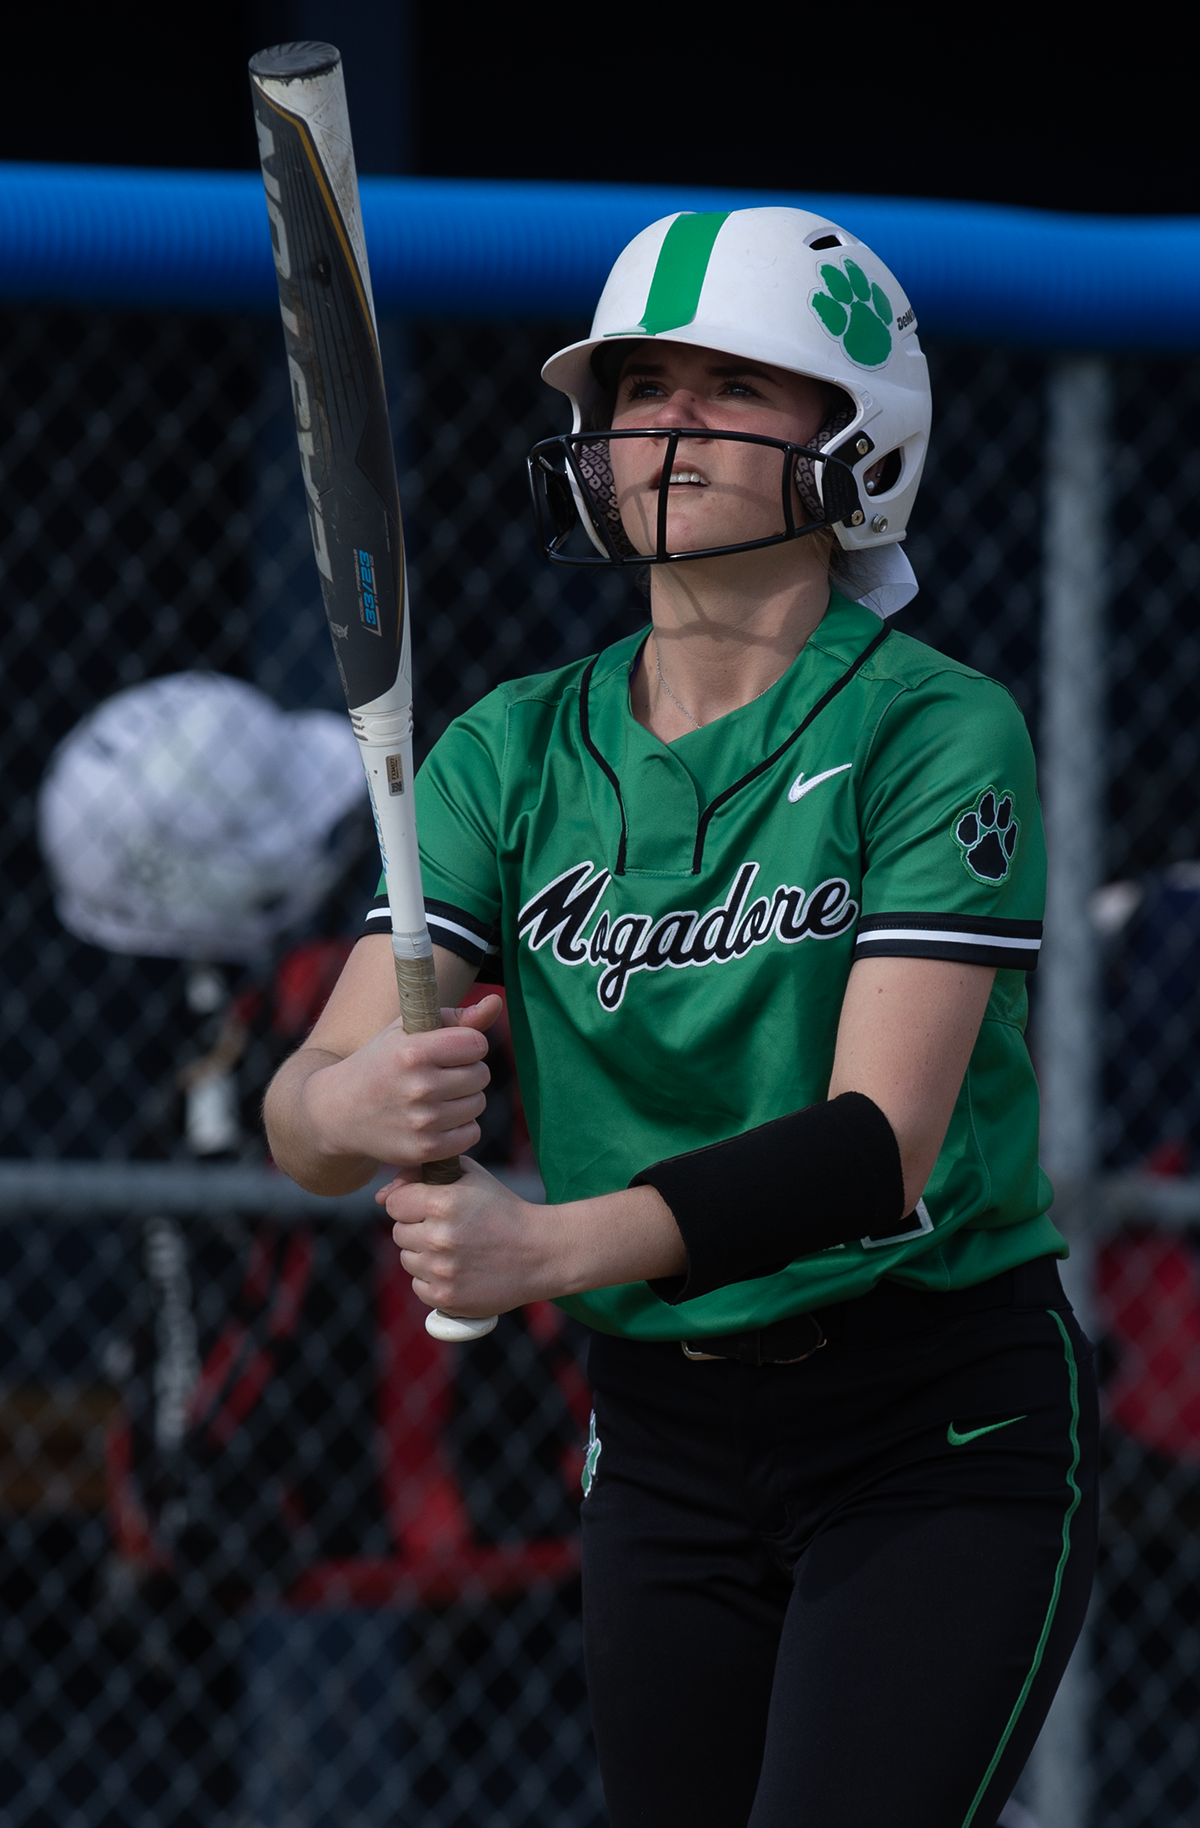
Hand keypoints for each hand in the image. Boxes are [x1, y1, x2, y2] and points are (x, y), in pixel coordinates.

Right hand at [301, 994, 503, 1170]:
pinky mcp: (424, 1149)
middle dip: (466, 1072)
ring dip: (464, 1100)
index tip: (449, 1050)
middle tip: (440, 1074)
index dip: (466, 1045)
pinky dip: (460, 1127)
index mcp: (414, 1052)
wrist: (338, 1111)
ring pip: (478, 1104)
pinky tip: (438, 1119)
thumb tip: (495, 1003)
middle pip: (481, 1075)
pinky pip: (471, 1134)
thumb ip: (457, 1017)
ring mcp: (422, 1121)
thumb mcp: (407, 1031)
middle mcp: (419, 1087)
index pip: (476, 1044)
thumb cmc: (381, 1062)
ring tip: (437, 1096)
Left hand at [380, 1157, 567, 1316]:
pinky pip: (419, 1286)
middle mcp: (438, 1237)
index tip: (430, 1206)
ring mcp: (441, 1270)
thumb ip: (423, 1174)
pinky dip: (433, 1280)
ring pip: (407, 1260)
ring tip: (456, 1250)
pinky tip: (458, 1270)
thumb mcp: (471, 1177)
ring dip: (424, 1255)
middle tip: (449, 1229)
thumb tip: (381, 1195)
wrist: (540, 1253)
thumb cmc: (503, 1209)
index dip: (411, 1202)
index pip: (395, 1203)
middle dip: (418, 1228)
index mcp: (443, 1202)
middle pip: (399, 1232)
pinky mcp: (446, 1297)